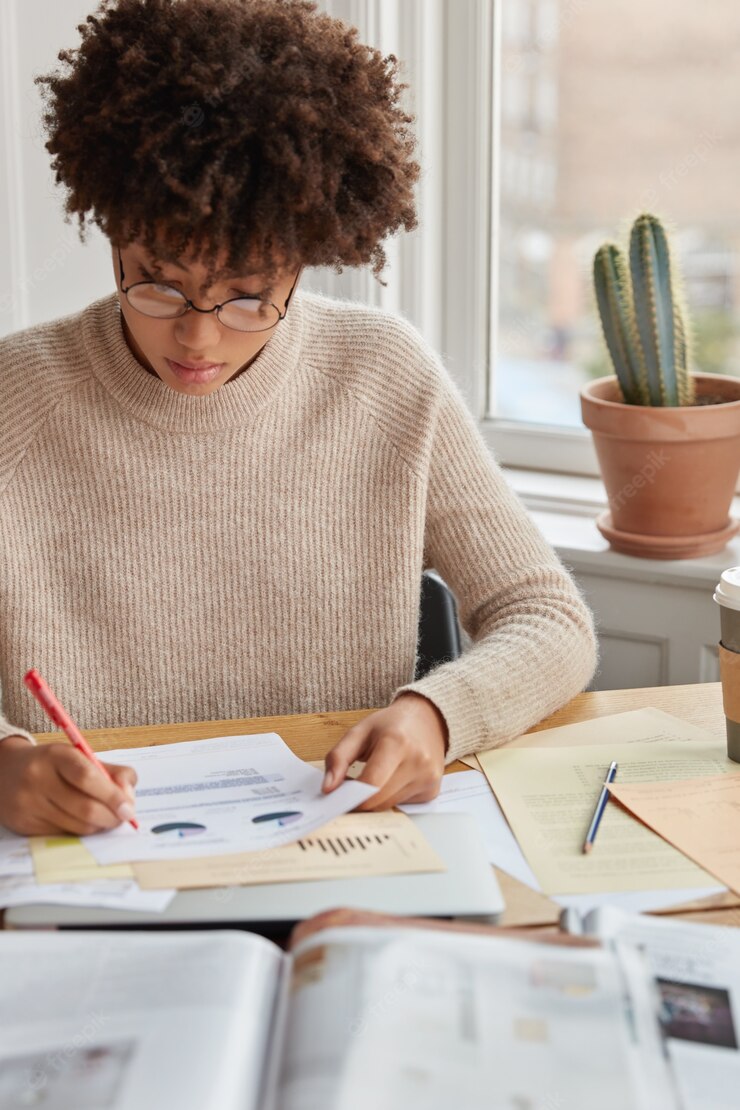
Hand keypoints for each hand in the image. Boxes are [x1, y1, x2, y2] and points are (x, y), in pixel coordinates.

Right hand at [0, 736, 137, 835]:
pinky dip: (81, 831)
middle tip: (122, 817)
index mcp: (56, 756)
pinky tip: (84, 822)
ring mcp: (29, 804)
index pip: (88, 777)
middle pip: (85, 807)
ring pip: (77, 826)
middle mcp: (38, 779)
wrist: (5, 771)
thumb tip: (129, 796)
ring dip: (99, 826)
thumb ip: (110, 771)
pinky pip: (63, 834)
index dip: (112, 795)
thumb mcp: (79, 756)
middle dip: (111, 817)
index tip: (128, 808)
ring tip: (106, 819)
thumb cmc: (52, 763)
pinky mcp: (24, 825)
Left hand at [322, 693, 447, 810]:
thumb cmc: (391, 725)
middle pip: (378, 800)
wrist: (427, 720)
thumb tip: (327, 788)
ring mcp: (428, 778)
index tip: (337, 795)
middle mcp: (418, 762)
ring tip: (370, 781)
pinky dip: (389, 799)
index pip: (371, 783)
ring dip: (374, 800)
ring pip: (388, 806)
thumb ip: (338, 758)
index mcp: (397, 742)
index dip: (350, 795)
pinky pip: (401, 806)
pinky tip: (390, 782)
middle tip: (349, 789)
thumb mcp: (359, 732)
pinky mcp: (432, 791)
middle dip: (359, 800)